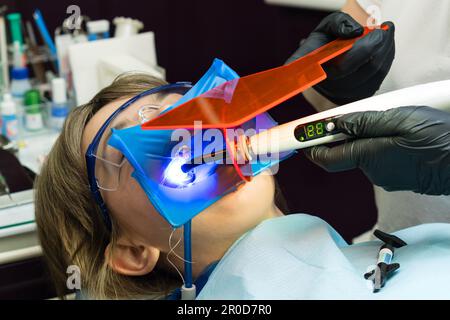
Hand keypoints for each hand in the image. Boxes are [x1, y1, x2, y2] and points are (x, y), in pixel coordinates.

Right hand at [286, 12, 394, 104]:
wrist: (320, 63)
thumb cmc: (323, 45)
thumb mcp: (325, 27)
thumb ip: (338, 24)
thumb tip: (356, 31)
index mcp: (319, 71)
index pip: (345, 66)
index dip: (366, 48)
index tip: (377, 31)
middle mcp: (332, 88)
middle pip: (368, 69)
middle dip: (383, 45)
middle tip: (386, 28)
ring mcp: (347, 95)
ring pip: (378, 72)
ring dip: (387, 50)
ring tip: (385, 35)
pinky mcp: (360, 95)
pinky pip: (380, 77)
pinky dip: (386, 59)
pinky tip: (383, 47)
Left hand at [304, 106, 449, 194]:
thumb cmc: (439, 139)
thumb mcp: (401, 119)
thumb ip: (365, 122)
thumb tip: (337, 124)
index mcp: (368, 156)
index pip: (325, 156)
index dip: (308, 146)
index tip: (296, 137)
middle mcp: (372, 170)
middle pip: (343, 151)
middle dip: (342, 134)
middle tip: (349, 115)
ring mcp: (384, 175)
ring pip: (362, 152)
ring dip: (365, 136)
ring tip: (387, 120)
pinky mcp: (395, 175)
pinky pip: (378, 157)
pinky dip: (378, 144)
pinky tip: (398, 134)